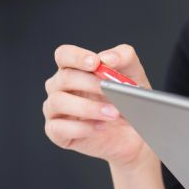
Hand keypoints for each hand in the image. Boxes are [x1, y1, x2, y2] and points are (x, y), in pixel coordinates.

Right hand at [43, 44, 150, 167]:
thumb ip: (124, 58)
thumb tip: (107, 58)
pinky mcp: (56, 132)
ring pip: (58, 102)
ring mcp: (55, 110)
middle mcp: (59, 88)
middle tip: (114, 91)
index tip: (95, 63)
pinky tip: (101, 127)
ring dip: (88, 107)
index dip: (76, 57)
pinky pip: (59, 128)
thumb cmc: (128, 100)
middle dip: (91, 84)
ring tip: (113, 113)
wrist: (134, 133)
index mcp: (74, 69)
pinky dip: (83, 128)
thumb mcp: (133, 74)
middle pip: (64, 78)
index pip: (64, 55)